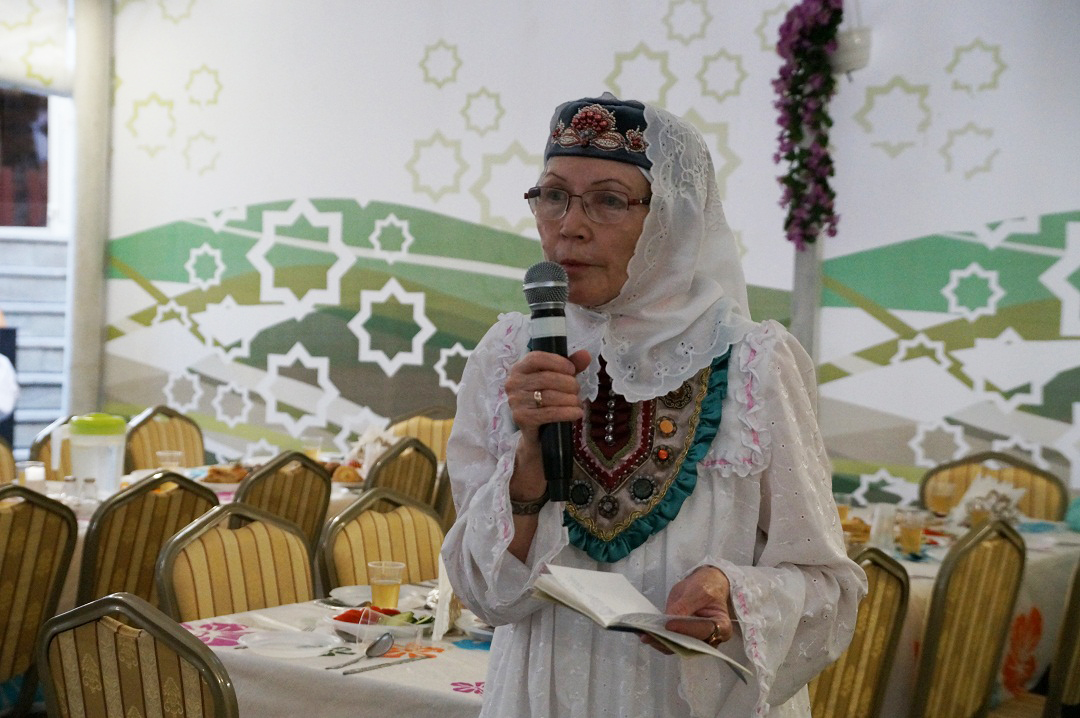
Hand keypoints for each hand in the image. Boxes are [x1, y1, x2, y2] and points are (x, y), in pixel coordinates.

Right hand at [504, 348, 589, 501]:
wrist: (538, 435)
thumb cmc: (547, 401)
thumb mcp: (559, 380)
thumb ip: (571, 366)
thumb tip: (586, 355)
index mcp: (519, 369)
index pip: (536, 358)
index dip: (557, 362)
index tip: (572, 370)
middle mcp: (512, 383)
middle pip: (546, 377)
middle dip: (568, 383)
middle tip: (577, 390)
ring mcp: (515, 402)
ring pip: (549, 396)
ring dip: (570, 399)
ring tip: (578, 402)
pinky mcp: (521, 419)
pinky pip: (549, 413)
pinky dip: (567, 412)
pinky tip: (577, 413)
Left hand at [641, 566, 732, 654]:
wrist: (705, 584)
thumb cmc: (707, 586)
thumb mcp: (697, 590)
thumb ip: (685, 606)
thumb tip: (668, 620)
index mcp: (721, 626)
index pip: (703, 631)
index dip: (685, 629)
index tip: (668, 625)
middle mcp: (710, 640)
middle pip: (689, 645)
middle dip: (668, 641)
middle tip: (649, 635)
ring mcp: (696, 641)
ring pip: (677, 647)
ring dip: (660, 642)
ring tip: (644, 635)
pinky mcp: (683, 638)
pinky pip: (671, 643)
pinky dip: (658, 639)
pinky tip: (646, 633)